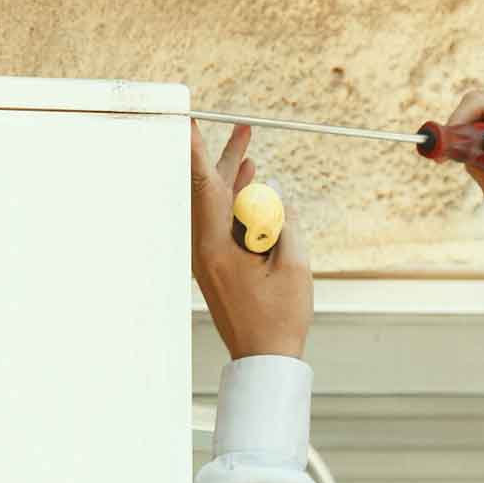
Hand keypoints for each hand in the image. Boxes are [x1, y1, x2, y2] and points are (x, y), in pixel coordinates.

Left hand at [189, 120, 311, 360]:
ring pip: (219, 208)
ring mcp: (209, 259)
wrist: (264, 357)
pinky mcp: (217, 266)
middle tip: (242, 129)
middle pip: (211, 193)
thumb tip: (277, 198)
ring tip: (249, 151)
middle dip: (226, 158)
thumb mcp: (294, 265)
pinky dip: (239, 205)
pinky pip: (224, 225)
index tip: (189, 124)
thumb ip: (285, 224)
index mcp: (217, 248)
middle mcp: (206, 250)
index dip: (199, 153)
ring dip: (236, 181)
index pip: (205, 188)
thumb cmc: (279, 317)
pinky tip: (251, 188)